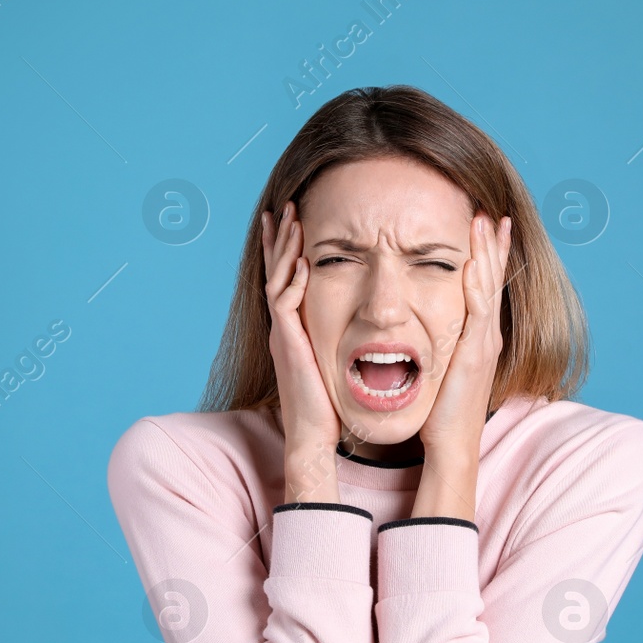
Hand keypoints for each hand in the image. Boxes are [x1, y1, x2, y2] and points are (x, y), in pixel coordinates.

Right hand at [261, 201, 341, 501]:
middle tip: (286, 207)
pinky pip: (284, 305)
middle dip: (282, 239)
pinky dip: (291, 281)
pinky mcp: (288, 344)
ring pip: (277, 280)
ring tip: (291, 220)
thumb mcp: (334, 361)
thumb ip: (340, 339)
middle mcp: (285, 326)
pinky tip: (301, 262)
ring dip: (285, 249)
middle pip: (277, 271)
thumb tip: (365, 324)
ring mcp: (284, 334)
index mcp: (296, 328)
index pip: (289, 278)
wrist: (315, 435)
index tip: (297, 221)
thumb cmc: (329, 404)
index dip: (290, 250)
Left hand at [417, 212, 509, 476]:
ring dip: (487, 255)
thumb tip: (429, 328)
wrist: (452, 443)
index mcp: (480, 337)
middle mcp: (487, 336)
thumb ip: (443, 345)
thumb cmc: (443, 411)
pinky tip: (471, 266)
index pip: (485, 287)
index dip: (489, 256)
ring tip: (487, 223)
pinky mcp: (474, 356)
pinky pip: (476, 315)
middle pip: (492, 280)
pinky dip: (475, 288)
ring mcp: (484, 344)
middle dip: (493, 245)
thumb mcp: (445, 368)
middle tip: (493, 213)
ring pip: (488, 289)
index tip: (487, 226)